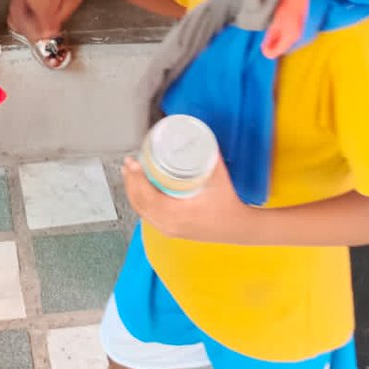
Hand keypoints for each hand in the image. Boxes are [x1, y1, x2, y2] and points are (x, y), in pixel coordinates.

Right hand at [27, 0, 101, 36]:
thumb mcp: (72, 6)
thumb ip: (58, 19)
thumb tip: (49, 30)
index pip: (42, 11)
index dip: (45, 24)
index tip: (47, 31)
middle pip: (34, 5)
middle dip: (41, 16)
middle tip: (48, 25)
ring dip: (38, 8)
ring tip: (48, 14)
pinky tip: (45, 3)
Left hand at [122, 154, 251, 242]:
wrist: (238, 228)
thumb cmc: (228, 205)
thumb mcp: (219, 179)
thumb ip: (209, 158)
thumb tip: (200, 138)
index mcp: (176, 213)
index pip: (147, 196)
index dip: (137, 179)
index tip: (133, 163)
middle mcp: (168, 224)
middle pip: (139, 202)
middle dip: (131, 182)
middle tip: (129, 163)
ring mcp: (168, 229)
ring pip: (141, 210)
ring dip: (133, 191)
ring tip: (130, 173)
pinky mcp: (170, 230)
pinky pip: (148, 215)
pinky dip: (141, 202)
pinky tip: (140, 190)